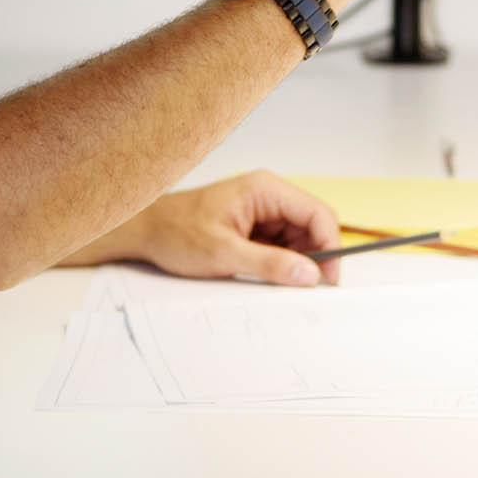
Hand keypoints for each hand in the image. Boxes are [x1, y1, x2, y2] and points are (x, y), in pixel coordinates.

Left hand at [63, 171, 343, 285]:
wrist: (147, 231)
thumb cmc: (177, 232)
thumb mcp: (225, 254)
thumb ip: (270, 264)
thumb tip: (309, 274)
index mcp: (266, 189)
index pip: (317, 213)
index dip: (331, 246)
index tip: (329, 279)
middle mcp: (270, 195)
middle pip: (314, 226)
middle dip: (316, 257)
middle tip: (307, 288)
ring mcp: (264, 211)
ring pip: (301, 239)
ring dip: (298, 262)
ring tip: (279, 282)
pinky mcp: (257, 227)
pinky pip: (284, 246)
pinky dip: (283, 264)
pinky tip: (269, 276)